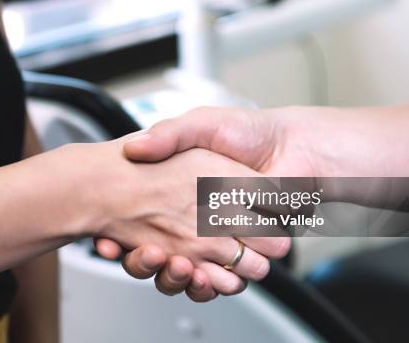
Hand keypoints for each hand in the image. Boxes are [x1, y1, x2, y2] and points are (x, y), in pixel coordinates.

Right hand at [96, 107, 316, 299]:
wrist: (297, 146)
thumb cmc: (249, 131)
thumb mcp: (200, 124)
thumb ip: (168, 134)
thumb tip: (134, 148)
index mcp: (182, 192)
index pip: (140, 221)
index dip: (121, 235)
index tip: (110, 239)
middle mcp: (196, 218)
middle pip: (158, 254)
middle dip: (146, 261)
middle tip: (146, 252)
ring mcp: (219, 237)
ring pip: (186, 273)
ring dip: (176, 276)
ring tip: (173, 263)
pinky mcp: (244, 252)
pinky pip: (220, 280)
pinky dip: (209, 285)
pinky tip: (201, 275)